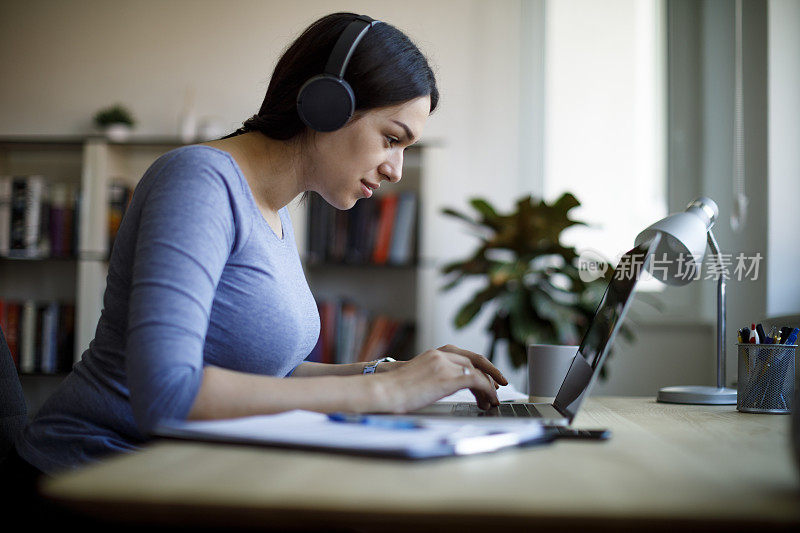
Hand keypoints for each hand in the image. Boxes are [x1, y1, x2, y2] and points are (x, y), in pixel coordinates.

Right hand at [373, 346, 505, 412]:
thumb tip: (440, 387)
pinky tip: (488, 402)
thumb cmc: (393, 391)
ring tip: (492, 401)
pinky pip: (477, 381)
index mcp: (433, 354)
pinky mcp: (448, 378)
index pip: (463, 355)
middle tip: (500, 385)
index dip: (478, 365)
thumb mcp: (416, 377)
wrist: (383, 392)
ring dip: (489, 387)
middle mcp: (441, 355)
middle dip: (490, 372)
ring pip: (478, 371)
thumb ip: (431, 377)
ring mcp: (445, 365)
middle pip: (475, 359)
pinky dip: (487, 391)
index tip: (486, 376)